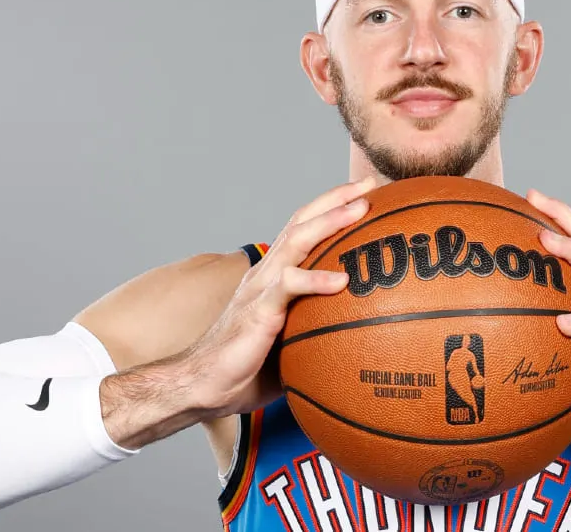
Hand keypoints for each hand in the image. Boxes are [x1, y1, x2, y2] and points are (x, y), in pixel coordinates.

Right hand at [187, 176, 375, 417]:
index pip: (302, 229)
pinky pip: (288, 288)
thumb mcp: (289, 344)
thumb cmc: (244, 369)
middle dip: (336, 199)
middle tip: (369, 185)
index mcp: (272, 276)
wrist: (201, 385)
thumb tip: (359, 338)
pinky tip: (342, 280)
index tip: (364, 194)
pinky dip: (315, 279)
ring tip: (361, 210)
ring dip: (330, 222)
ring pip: (296, 241)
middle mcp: (265, 273)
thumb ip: (316, 330)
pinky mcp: (257, 311)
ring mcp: (259, 289)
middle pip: (301, 221)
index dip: (330, 208)